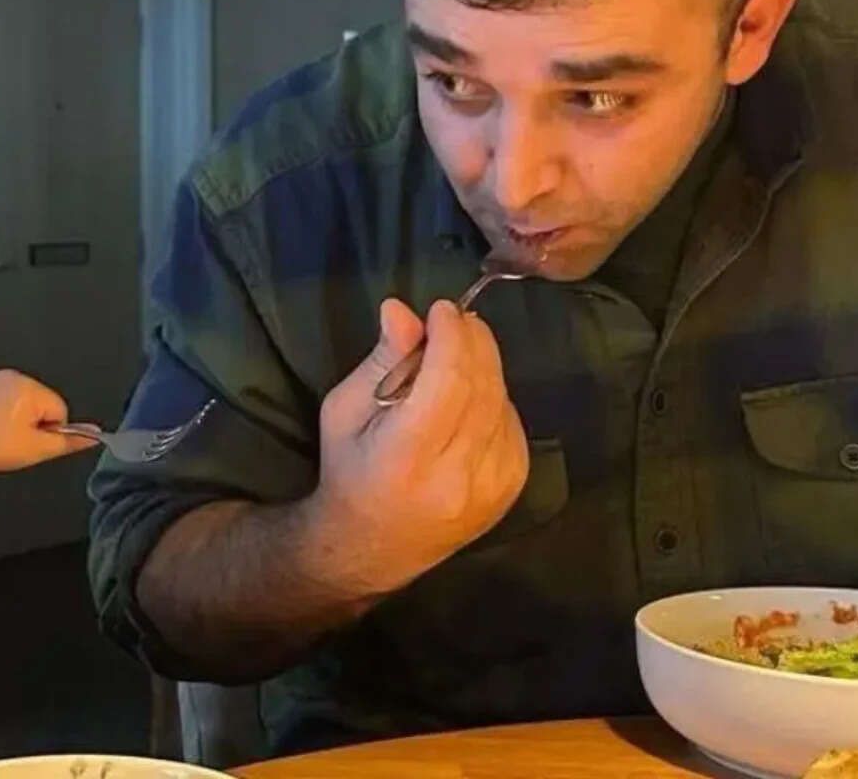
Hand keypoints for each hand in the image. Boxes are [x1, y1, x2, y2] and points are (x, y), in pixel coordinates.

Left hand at [0, 370, 91, 491]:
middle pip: (39, 402)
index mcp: (30, 388)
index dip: (48, 431)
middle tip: (11, 440)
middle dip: (31, 421)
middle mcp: (12, 376)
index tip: (28, 442)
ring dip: (14, 416)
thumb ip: (70, 442)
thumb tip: (94, 436)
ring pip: (19, 400)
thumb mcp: (37, 450)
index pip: (59, 410)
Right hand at [300, 298, 528, 597]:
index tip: (442, 309)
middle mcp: (455, 477)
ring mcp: (489, 489)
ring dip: (485, 368)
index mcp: (405, 458)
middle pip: (482, 388)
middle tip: (457, 319)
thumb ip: (381, 362)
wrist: (372, 548)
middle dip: (473, 341)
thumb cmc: (350, 472)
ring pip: (502, 403)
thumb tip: (402, 310)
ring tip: (458, 356)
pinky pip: (513, 425)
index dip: (452, 336)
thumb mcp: (344, 412)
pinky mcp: (509, 491)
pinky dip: (495, 400)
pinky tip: (470, 401)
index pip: (447, 382)